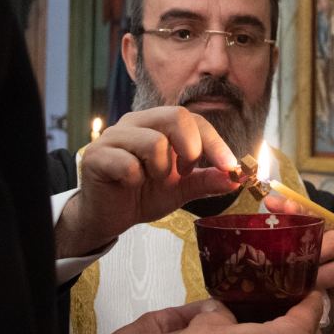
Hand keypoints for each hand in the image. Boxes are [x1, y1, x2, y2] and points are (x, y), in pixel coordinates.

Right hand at [55, 107, 238, 256]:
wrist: (107, 217)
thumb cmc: (143, 194)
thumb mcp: (181, 189)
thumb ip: (207, 180)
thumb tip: (238, 177)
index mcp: (157, 124)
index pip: (193, 120)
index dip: (215, 143)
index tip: (231, 167)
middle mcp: (135, 123)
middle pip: (176, 116)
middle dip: (191, 149)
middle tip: (184, 173)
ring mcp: (114, 137)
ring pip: (154, 142)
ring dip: (161, 170)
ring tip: (152, 180)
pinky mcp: (96, 156)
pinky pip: (128, 164)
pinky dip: (136, 180)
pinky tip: (130, 185)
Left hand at [265, 193, 333, 333]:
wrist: (312, 325)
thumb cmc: (292, 293)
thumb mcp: (279, 271)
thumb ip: (270, 252)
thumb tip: (243, 235)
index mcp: (312, 233)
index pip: (302, 210)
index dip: (287, 205)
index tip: (269, 203)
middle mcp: (329, 240)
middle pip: (321, 220)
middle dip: (303, 221)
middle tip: (284, 230)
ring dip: (316, 252)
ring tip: (297, 263)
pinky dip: (323, 276)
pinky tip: (310, 284)